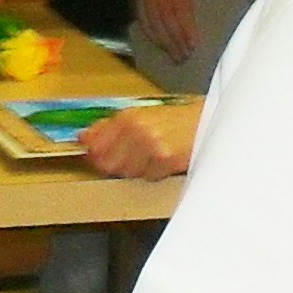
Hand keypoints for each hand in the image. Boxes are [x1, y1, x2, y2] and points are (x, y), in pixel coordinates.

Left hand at [81, 101, 197, 179]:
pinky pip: (149, 177)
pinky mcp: (164, 159)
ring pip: (128, 172)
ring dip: (138, 169)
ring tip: (152, 156)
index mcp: (128, 117)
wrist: (209, 121)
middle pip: (107, 163)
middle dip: (116, 164)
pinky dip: (156, 173)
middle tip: (133, 157)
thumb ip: (111, 127)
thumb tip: (84, 138)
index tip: (94, 155)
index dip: (93, 153)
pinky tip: (165, 161)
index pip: (94, 143)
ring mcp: (150, 145)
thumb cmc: (177, 119)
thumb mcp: (143, 115)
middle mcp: (136, 129)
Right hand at [136, 0, 200, 62]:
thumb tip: (215, 19)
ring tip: (175, 55)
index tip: (193, 44)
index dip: (186, 27)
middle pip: (165, 16)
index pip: (180, 6)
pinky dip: (151, 34)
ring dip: (164, 41)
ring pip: (153, 19)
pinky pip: (142, 18)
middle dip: (175, 38)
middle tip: (184, 56)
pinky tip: (160, 45)